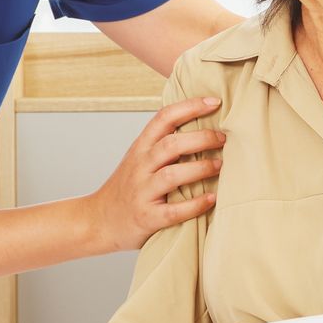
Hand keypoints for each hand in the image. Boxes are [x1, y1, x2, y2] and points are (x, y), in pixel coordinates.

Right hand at [90, 96, 225, 250]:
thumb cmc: (127, 188)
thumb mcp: (139, 159)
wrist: (98, 221)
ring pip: (172, 175)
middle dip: (202, 138)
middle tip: (224, 138)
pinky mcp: (147, 217)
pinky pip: (173, 211)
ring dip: (200, 168)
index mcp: (140, 147)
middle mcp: (140, 166)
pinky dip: (195, 204)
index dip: (190, 106)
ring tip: (220, 165)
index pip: (164, 118)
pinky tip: (212, 199)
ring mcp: (142, 192)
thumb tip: (204, 126)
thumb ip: (163, 144)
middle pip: (171, 145)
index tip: (214, 101)